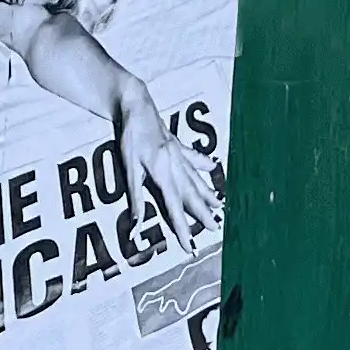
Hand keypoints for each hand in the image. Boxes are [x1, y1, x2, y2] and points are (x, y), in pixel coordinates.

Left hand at [118, 84, 221, 243]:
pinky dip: (203, 164)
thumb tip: (136, 224)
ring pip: (196, 179)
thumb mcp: (129, 168)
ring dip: (207, 194)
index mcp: (163, 173)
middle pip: (191, 194)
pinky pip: (193, 159)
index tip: (190, 244)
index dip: (182, 227)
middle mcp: (176, 165)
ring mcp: (179, 154)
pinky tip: (213, 168)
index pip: (174, 206)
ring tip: (220, 206)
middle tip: (215, 228)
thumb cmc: (130, 137)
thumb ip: (136, 197)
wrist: (137, 105)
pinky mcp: (177, 144)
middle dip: (202, 213)